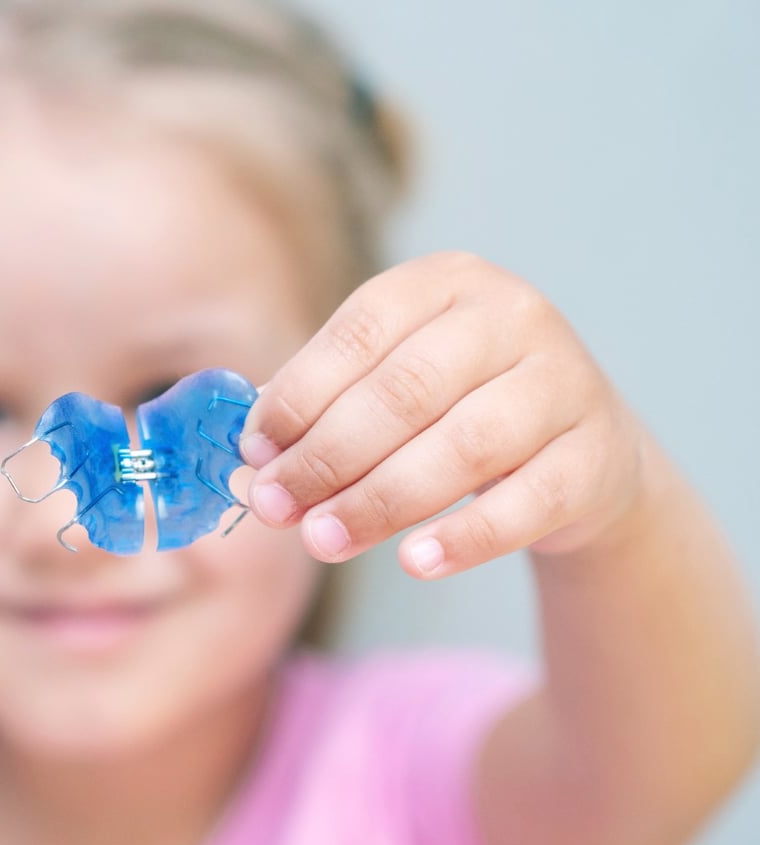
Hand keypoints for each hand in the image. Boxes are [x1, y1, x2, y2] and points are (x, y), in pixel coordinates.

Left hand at [240, 251, 648, 577]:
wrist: (582, 449)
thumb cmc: (457, 409)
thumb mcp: (393, 386)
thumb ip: (323, 409)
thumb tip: (249, 460)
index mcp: (448, 282)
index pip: (361, 332)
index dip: (299, 395)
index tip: (253, 451)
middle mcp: (513, 316)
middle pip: (405, 392)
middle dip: (327, 457)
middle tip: (275, 507)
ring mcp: (565, 383)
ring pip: (464, 447)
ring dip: (380, 501)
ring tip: (322, 539)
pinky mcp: (596, 457)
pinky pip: (527, 502)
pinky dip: (466, 537)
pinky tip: (414, 563)